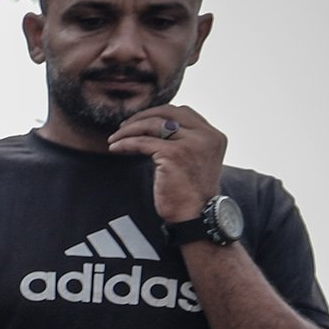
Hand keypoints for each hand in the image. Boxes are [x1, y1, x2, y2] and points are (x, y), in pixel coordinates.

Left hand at [105, 102, 227, 224]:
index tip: (140, 122)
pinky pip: (142, 142)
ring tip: (115, 138)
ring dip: (129, 129)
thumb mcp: (195, 161)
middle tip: (123, 126)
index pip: (184, 112)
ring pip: (153, 124)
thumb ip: (185, 142)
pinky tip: (115, 148)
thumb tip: (158, 128)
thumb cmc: (191, 194)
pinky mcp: (175, 154)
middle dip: (142, 116)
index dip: (159, 113)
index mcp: (213, 136)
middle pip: (168, 112)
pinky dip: (125, 143)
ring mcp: (191, 144)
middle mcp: (206, 136)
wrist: (196, 217)